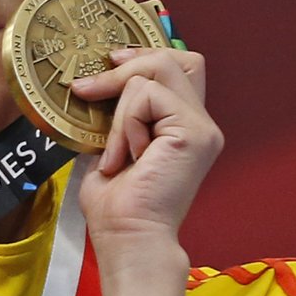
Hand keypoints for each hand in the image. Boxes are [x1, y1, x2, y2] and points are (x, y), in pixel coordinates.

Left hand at [72, 44, 221, 274]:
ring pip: (156, 73)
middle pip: (178, 58)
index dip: (145, 57)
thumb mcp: (109, 148)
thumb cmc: (117, 208)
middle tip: (93, 85)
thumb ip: (114, 116)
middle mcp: (201, 124)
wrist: (128, 238)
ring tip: (113, 149)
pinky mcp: (194, 133)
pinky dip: (125, 123)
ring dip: (120, 108)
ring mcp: (202, 128)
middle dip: (134, 62)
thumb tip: (93, 84)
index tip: (108, 64)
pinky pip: (147, 96)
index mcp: (184, 128)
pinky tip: (125, 157)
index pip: (178, 68)